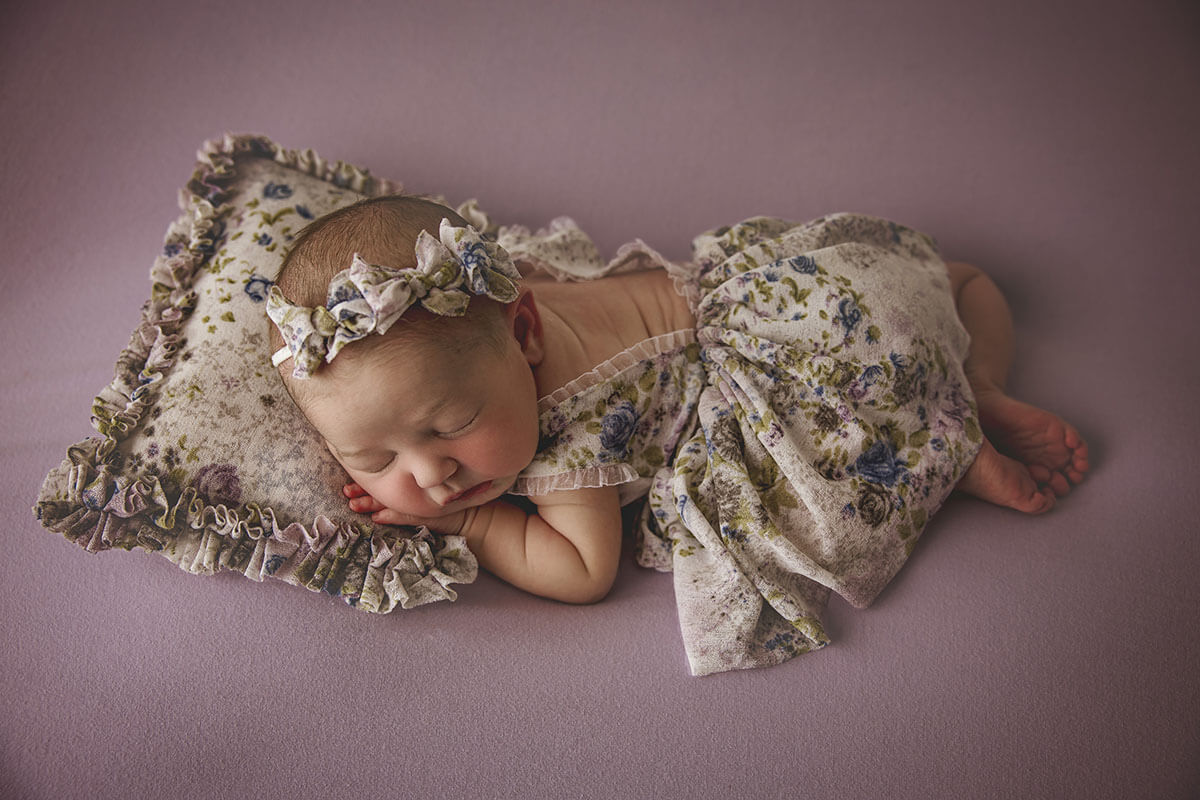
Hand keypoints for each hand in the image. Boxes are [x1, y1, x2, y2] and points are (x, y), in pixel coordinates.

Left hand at [342, 482, 468, 534]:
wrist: (474, 518)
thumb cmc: (449, 502)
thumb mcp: (428, 494)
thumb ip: (408, 492)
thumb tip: (379, 496)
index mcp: (412, 483)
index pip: (385, 479)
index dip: (366, 481)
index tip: (349, 483)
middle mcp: (413, 491)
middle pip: (384, 488)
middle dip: (363, 489)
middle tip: (346, 490)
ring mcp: (419, 503)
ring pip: (390, 500)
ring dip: (371, 503)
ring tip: (354, 504)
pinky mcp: (427, 514)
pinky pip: (405, 515)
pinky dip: (391, 516)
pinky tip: (376, 518)